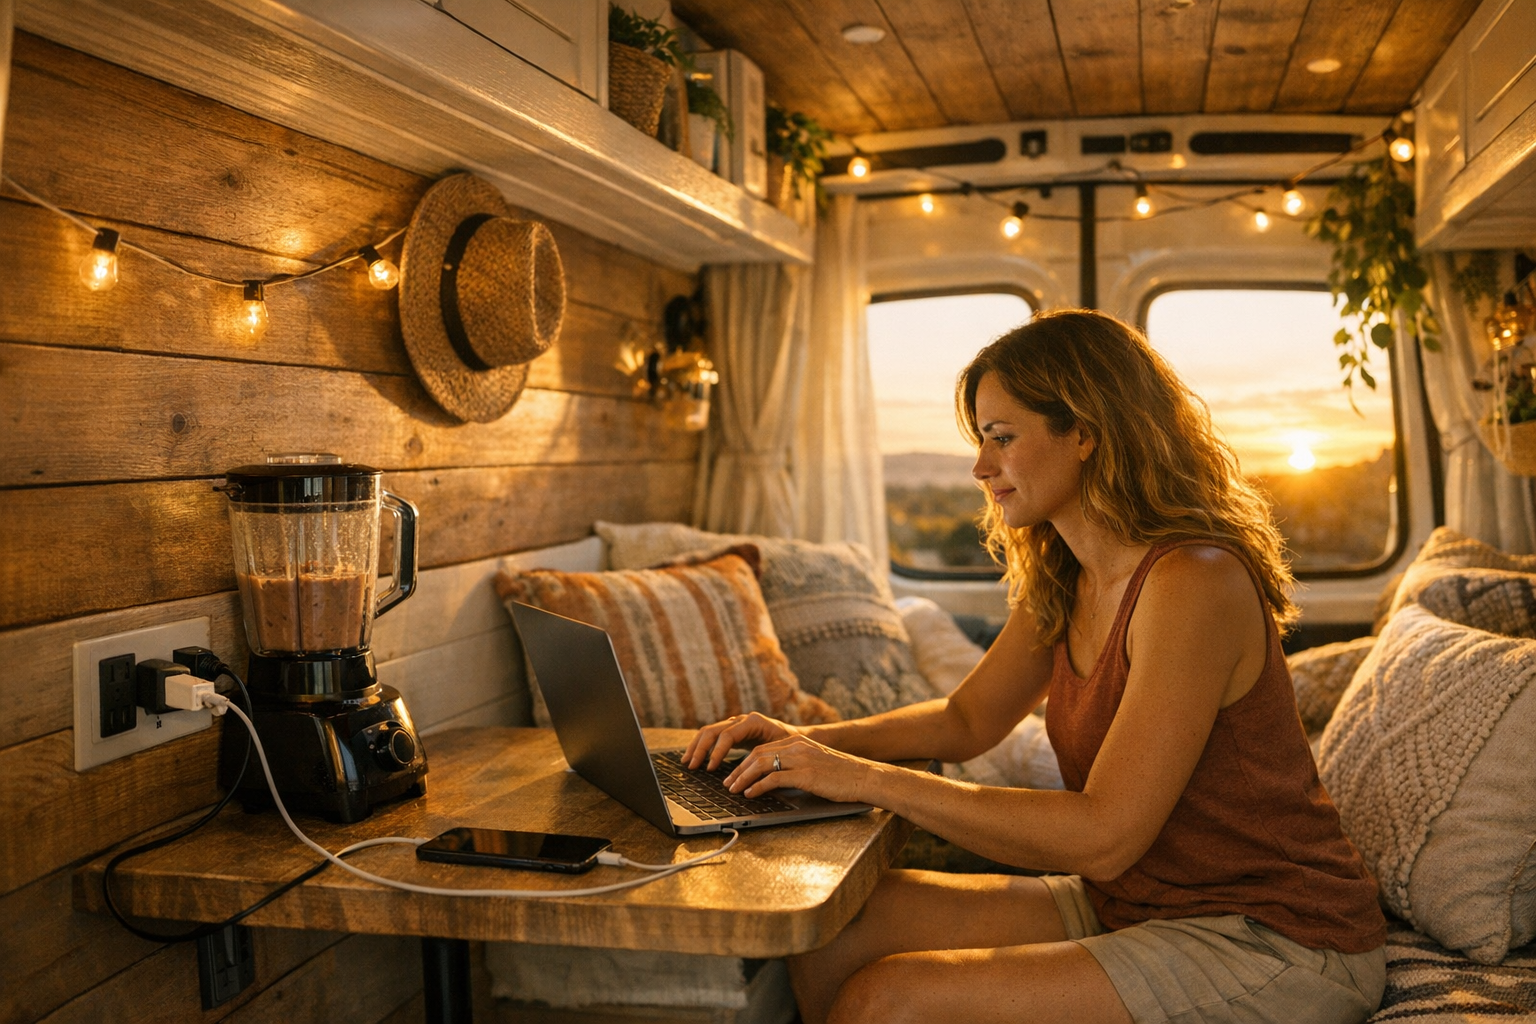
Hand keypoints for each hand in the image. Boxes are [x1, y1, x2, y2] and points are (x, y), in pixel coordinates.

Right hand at [683, 712, 799, 770]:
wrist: (796, 736)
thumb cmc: (789, 745)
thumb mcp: (780, 750)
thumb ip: (765, 759)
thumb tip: (750, 777)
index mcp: (752, 722)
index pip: (727, 735)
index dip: (717, 752)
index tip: (710, 768)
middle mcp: (741, 720)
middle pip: (713, 730)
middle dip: (700, 748)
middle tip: (691, 766)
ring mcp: (735, 724)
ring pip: (709, 731)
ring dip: (696, 746)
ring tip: (687, 762)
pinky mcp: (732, 732)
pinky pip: (712, 736)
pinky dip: (702, 746)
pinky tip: (696, 758)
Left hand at [723, 734, 880, 805]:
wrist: (865, 777)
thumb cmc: (842, 776)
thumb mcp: (815, 764)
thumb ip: (795, 766)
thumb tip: (773, 780)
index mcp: (798, 742)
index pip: (763, 749)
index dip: (744, 762)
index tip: (734, 774)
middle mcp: (797, 746)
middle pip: (757, 754)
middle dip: (739, 770)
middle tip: (727, 783)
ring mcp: (801, 759)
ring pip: (761, 764)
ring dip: (743, 778)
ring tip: (733, 790)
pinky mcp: (806, 774)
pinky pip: (774, 778)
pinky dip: (758, 786)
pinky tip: (750, 794)